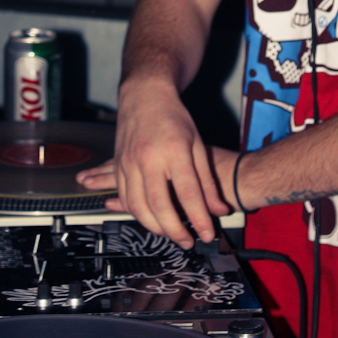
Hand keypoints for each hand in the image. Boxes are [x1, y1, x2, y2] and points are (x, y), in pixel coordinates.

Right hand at [76, 76, 229, 248]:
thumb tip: (218, 210)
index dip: (199, 218)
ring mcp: (130, 161)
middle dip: (174, 230)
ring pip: (138, 206)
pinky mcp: (119, 164)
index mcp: (174, 151)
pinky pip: (125, 196)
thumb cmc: (174, 117)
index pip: (188, 193)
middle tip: (188, 242)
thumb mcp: (197, 144)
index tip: (207, 234)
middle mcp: (149, 158)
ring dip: (154, 226)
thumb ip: (206, 180)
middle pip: (159, 205)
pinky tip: (148, 219)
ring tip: (171, 234)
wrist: (144, 94)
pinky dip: (136, 213)